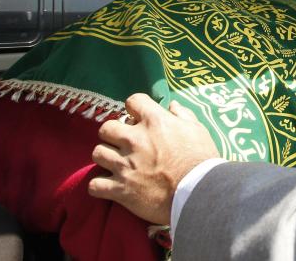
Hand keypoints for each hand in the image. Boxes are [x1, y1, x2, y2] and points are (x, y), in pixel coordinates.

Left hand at [88, 93, 220, 224]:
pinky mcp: (120, 189)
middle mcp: (135, 140)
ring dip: (106, 157)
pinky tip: (108, 186)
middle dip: (113, 134)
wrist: (199, 194)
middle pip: (106, 128)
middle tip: (123, 143)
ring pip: (97, 153)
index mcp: (154, 121)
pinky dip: (99, 186)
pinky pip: (94, 185)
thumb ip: (182, 115)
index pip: (132, 101)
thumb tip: (172, 105)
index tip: (138, 118)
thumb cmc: (201, 160)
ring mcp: (125, 164)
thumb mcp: (197, 130)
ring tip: (116, 164)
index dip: (135, 109)